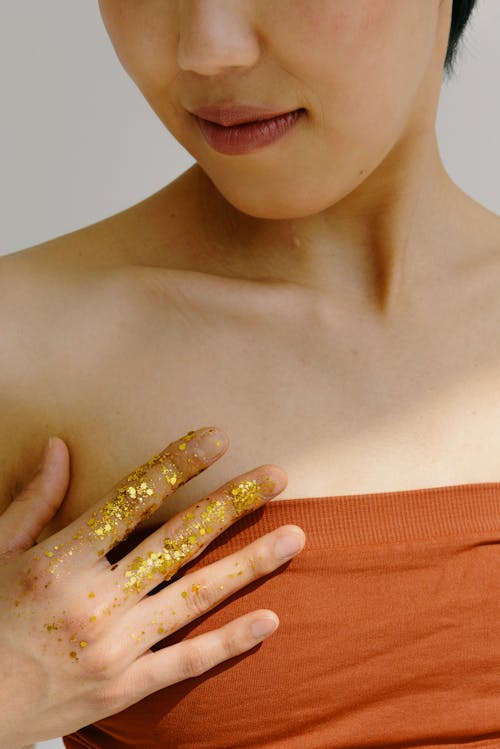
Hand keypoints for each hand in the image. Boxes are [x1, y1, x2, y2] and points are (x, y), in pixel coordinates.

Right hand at [0, 427, 304, 747]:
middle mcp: (95, 601)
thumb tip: (60, 446)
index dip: (179, 464)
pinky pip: (186, 663)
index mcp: (61, 561)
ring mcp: (115, 649)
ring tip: (295, 536)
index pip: (134, 499)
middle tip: (277, 475)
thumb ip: (33, 501)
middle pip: (179, 541)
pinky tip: (271, 620)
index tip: (217, 438)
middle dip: (232, 503)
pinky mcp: (124, 689)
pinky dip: (230, 642)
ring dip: (250, 564)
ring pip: (196, 597)